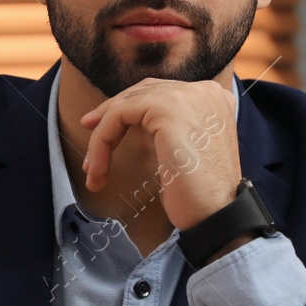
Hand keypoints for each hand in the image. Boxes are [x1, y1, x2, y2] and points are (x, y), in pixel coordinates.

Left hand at [79, 78, 239, 230]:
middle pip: (142, 92)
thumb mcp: (186, 151)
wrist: (217, 216)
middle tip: (88, 133)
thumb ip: (170, 129)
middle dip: (110, 115)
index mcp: (213, 98)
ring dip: (102, 138)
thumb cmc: (201, 195)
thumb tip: (131, 122)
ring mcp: (187, 95)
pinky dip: (102, 142)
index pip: (161, 92)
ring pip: (126, 104)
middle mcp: (204, 90)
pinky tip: (98, 168)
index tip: (102, 130)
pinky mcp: (168, 108)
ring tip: (92, 169)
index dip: (128, 107)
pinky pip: (119, 116)